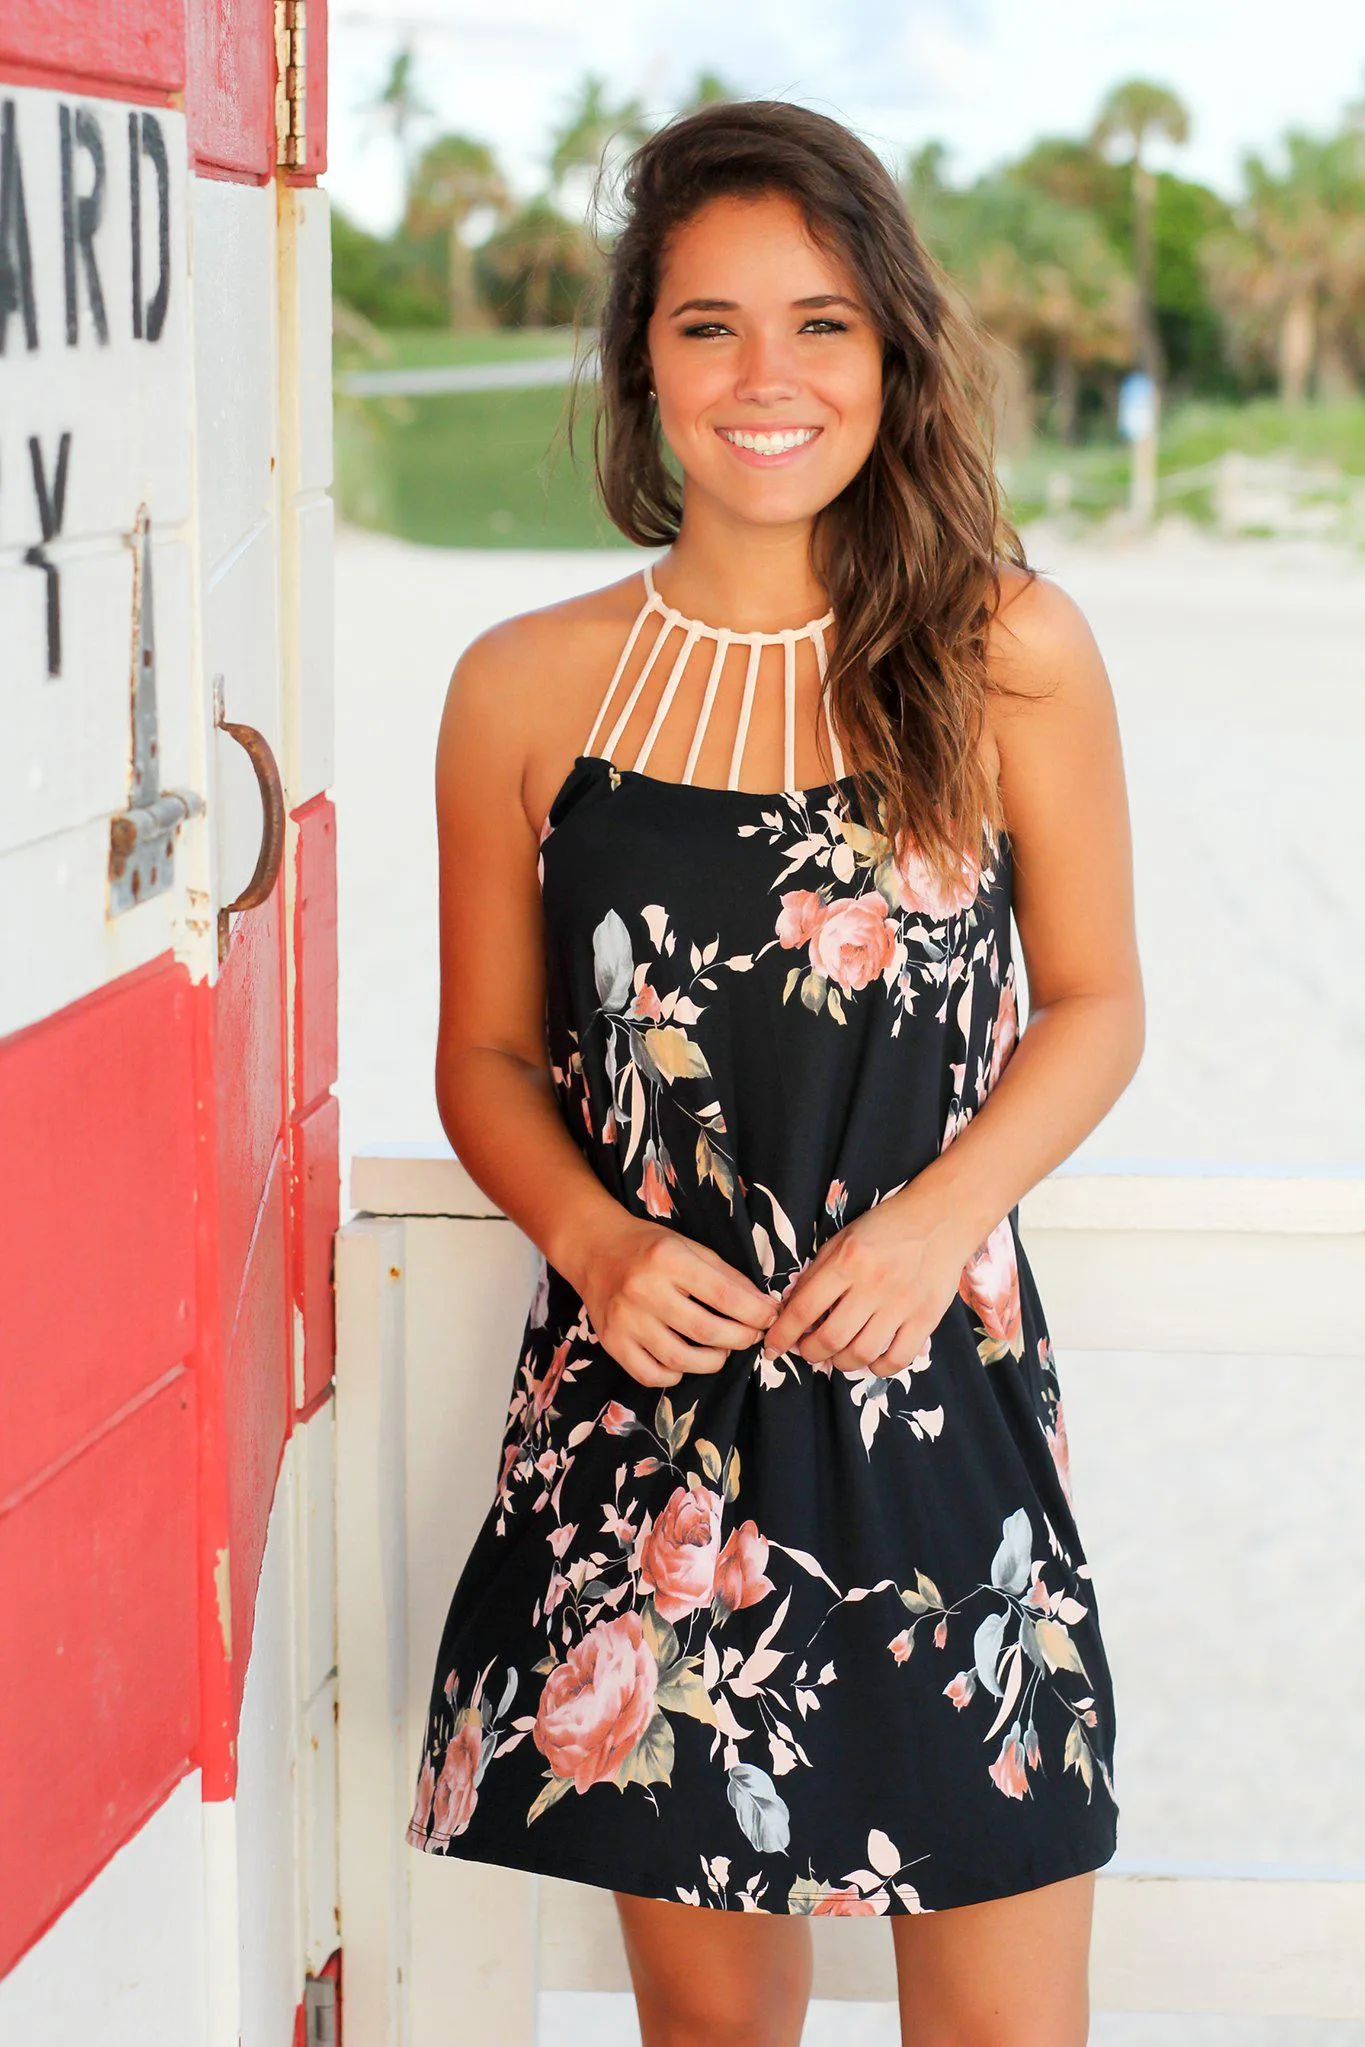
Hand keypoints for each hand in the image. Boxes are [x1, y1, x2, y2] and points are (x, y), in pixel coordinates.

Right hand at [578, 1216, 778, 1389]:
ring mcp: (625, 1320)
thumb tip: (764, 1306)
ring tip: (721, 1351)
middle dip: (740, 1339)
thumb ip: (727, 1276)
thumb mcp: (690, 1247)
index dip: (755, 1313)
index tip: (770, 1318)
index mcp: (668, 1259)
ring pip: (680, 1360)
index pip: (724, 1295)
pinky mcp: (612, 1342)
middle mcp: (644, 1290)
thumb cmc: (649, 1247)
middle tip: (750, 1337)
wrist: (594, 1250)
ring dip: (712, 1362)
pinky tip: (684, 1362)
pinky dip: (675, 1376)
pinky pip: (650, 1375)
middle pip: (706, 1331)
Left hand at [761, 1194, 968, 1375]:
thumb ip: (817, 1273)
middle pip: (830, 1338)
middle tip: (807, 1351)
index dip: (782, 1334)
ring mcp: (902, 1304)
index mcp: (847, 1261)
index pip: (804, 1309)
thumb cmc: (885, 1227)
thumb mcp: (842, 1239)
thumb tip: (791, 1309)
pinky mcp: (926, 1318)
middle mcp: (873, 1285)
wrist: (940, 1218)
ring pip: (861, 1353)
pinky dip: (878, 1368)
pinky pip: (897, 1359)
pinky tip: (870, 1360)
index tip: (773, 1347)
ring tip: (836, 1357)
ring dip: (841, 1363)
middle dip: (810, 1353)